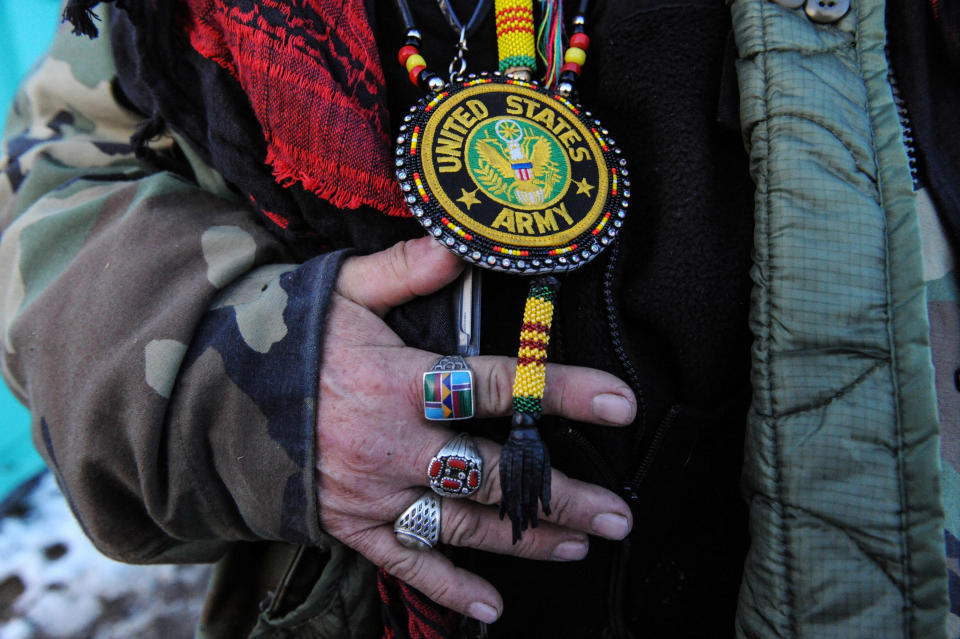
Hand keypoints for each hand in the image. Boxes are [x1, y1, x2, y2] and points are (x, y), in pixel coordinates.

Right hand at [317, 236, 635, 623]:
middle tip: (619, 512)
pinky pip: (403, 560)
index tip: (619, 403)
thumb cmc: (290, 338)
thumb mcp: (343, 290)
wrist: (213, 395)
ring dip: (526, 538)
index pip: (493, 386)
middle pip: (492, 472)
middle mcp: (391, 443)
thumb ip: (404, 270)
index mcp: (397, 381)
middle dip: (561, 495)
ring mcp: (371, 491)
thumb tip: (460, 245)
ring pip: (462, 522)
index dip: (559, 393)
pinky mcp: (349, 524)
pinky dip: (447, 585)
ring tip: (582, 543)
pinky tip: (492, 605)